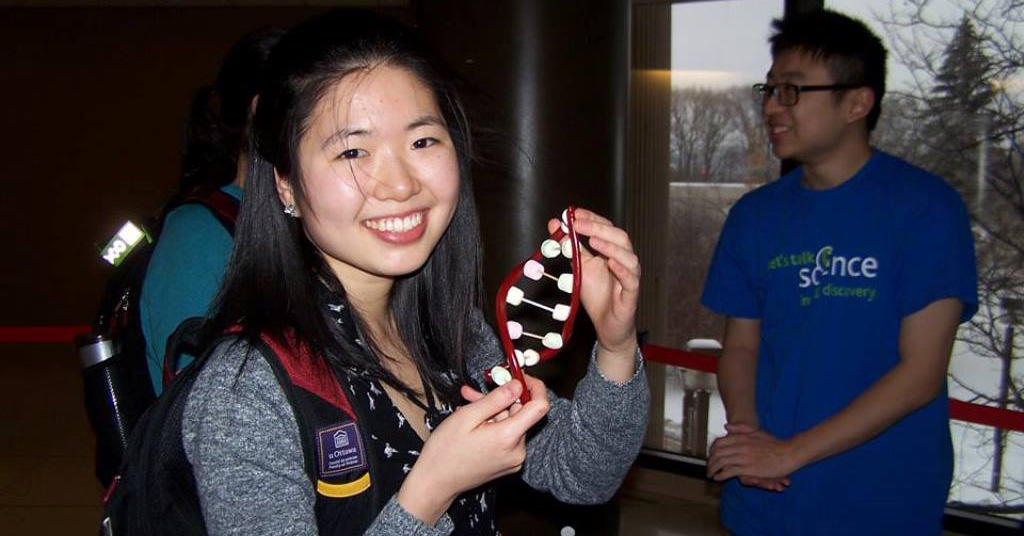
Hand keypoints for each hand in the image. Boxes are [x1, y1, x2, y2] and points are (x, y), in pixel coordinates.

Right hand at [397, 377, 549, 523]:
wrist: (435, 482)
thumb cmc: (446, 451)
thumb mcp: (467, 417)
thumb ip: (496, 399)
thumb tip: (517, 384)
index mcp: (508, 438)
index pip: (540, 406)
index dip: (534, 387)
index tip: (520, 377)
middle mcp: (517, 451)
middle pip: (520, 414)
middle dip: (500, 399)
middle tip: (474, 394)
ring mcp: (513, 459)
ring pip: (510, 423)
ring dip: (491, 412)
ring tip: (466, 407)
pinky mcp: (507, 463)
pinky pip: (506, 436)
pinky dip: (492, 425)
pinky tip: (472, 422)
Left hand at [552, 208, 639, 356]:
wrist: (606, 324)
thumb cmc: (597, 294)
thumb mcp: (579, 266)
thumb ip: (570, 246)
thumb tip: (555, 224)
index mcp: (612, 251)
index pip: (606, 228)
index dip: (592, 218)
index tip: (574, 213)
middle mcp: (624, 260)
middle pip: (619, 238)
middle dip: (599, 229)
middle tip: (579, 224)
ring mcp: (630, 277)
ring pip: (629, 257)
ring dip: (611, 247)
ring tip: (594, 242)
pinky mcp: (631, 294)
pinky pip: (631, 280)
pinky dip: (623, 270)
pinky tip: (611, 263)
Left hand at [707, 423, 794, 490]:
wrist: (787, 453)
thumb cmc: (774, 443)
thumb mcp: (757, 432)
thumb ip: (741, 428)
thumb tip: (726, 426)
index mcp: (741, 437)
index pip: (719, 443)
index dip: (712, 450)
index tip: (710, 456)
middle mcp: (739, 446)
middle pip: (717, 453)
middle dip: (710, 461)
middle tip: (708, 467)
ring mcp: (743, 457)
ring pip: (721, 462)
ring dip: (713, 469)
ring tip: (710, 474)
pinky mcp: (747, 468)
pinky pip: (729, 472)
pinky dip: (721, 475)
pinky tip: (718, 478)